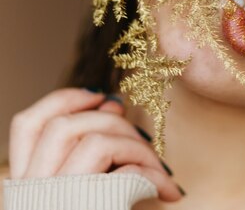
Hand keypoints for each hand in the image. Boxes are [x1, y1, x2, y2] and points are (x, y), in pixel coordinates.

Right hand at [9, 88, 182, 201]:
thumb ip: (88, 154)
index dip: (66, 99)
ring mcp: (53, 203)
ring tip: (160, 171)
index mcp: (23, 189)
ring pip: (94, 139)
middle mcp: (28, 195)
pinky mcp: (85, 208)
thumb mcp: (85, 193)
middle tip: (144, 139)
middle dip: (113, 121)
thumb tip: (110, 104)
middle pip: (64, 124)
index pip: (28, 123)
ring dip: (138, 147)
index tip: (103, 99)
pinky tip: (169, 191)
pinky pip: (121, 169)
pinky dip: (152, 172)